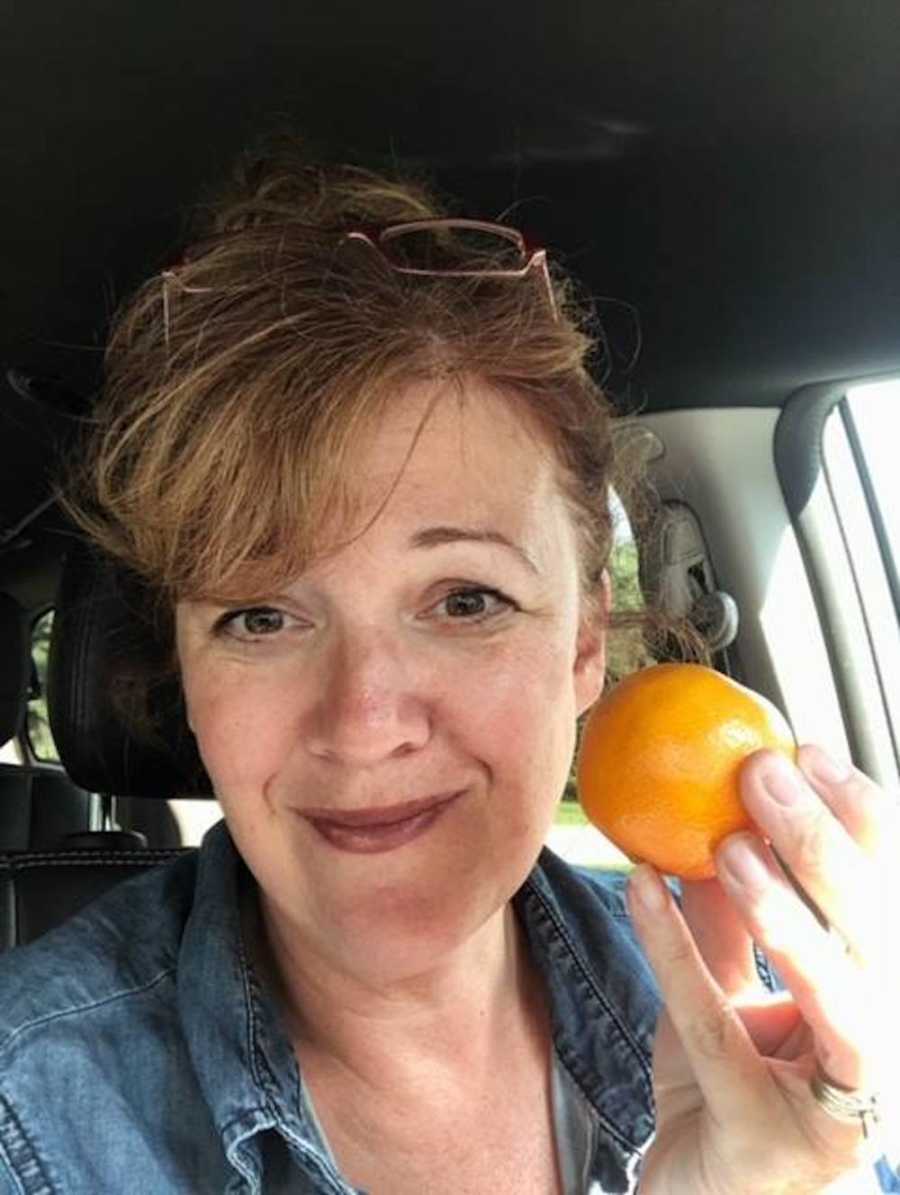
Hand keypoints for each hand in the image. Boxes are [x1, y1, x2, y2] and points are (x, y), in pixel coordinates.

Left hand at [626, 744, 898, 1194]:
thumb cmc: (723, 1090)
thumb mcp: (724, 984)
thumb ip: (724, 917)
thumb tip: (704, 822)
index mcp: (877, 996)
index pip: (885, 893)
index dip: (859, 818)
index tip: (807, 749)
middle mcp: (881, 1048)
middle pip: (876, 932)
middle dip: (822, 842)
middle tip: (763, 772)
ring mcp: (841, 1103)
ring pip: (837, 995)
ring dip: (784, 909)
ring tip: (727, 843)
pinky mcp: (773, 1137)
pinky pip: (719, 1030)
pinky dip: (677, 951)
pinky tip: (639, 886)